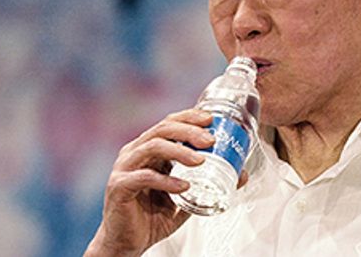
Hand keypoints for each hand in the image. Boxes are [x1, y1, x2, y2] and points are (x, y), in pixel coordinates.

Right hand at [87, 109, 223, 256]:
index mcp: (148, 150)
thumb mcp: (189, 197)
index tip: (212, 119)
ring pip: (151, 147)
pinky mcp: (119, 187)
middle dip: (189, 131)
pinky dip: (166, 180)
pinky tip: (184, 186)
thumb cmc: (153, 216)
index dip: (189, 117)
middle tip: (210, 140)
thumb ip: (210, 183)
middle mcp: (134, 153)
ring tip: (200, 161)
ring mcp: (124, 168)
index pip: (168, 123)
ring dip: (179, 151)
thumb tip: (241, 174)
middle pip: (161, 129)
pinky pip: (143, 177)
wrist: (129, 241)